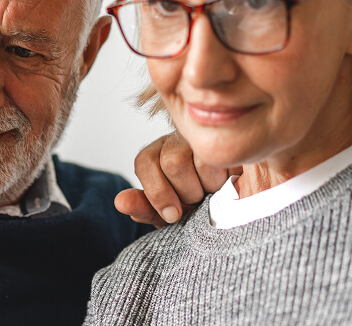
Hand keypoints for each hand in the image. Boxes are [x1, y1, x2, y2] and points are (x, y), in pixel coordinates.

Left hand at [115, 132, 240, 227]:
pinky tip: (230, 183)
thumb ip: (144, 208)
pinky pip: (227, 159)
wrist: (230, 207)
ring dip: (210, 188)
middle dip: (187, 193)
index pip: (145, 162)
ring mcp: (206, 135)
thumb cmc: (194, 208)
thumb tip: (120, 202)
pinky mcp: (230, 138)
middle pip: (172, 161)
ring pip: (202, 160)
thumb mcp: (166, 214)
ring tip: (215, 193)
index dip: (158, 193)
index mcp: (156, 153)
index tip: (172, 216)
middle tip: (198, 202)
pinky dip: (228, 180)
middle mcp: (177, 139)